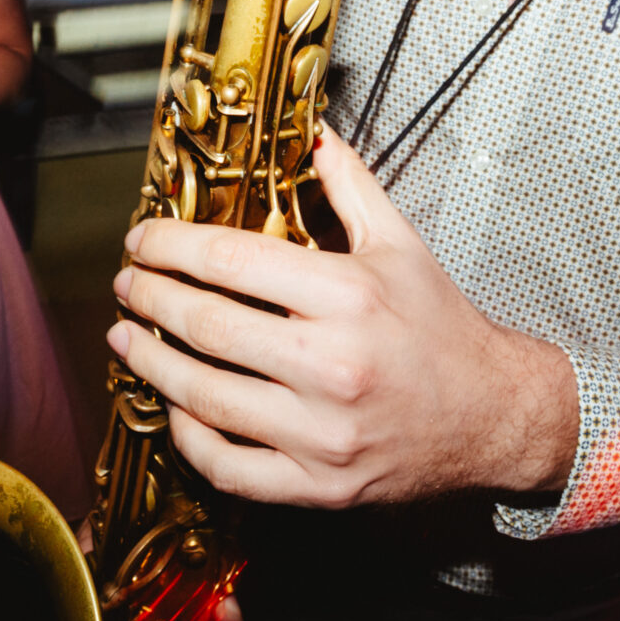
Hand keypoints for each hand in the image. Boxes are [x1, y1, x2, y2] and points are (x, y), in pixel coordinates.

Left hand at [108, 127, 577, 508]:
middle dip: (150, 300)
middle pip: (208, 326)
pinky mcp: (318, 484)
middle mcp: (332, 365)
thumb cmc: (442, 330)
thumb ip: (350, 187)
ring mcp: (322, 432)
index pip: (232, 260)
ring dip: (152, 364)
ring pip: (206, 397)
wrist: (492, 416)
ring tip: (127, 340)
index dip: (172, 246)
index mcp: (349, 296)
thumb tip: (312, 136)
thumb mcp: (401, 245)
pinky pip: (230, 467)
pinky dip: (189, 437)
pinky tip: (175, 407)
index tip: (143, 240)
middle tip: (127, 285)